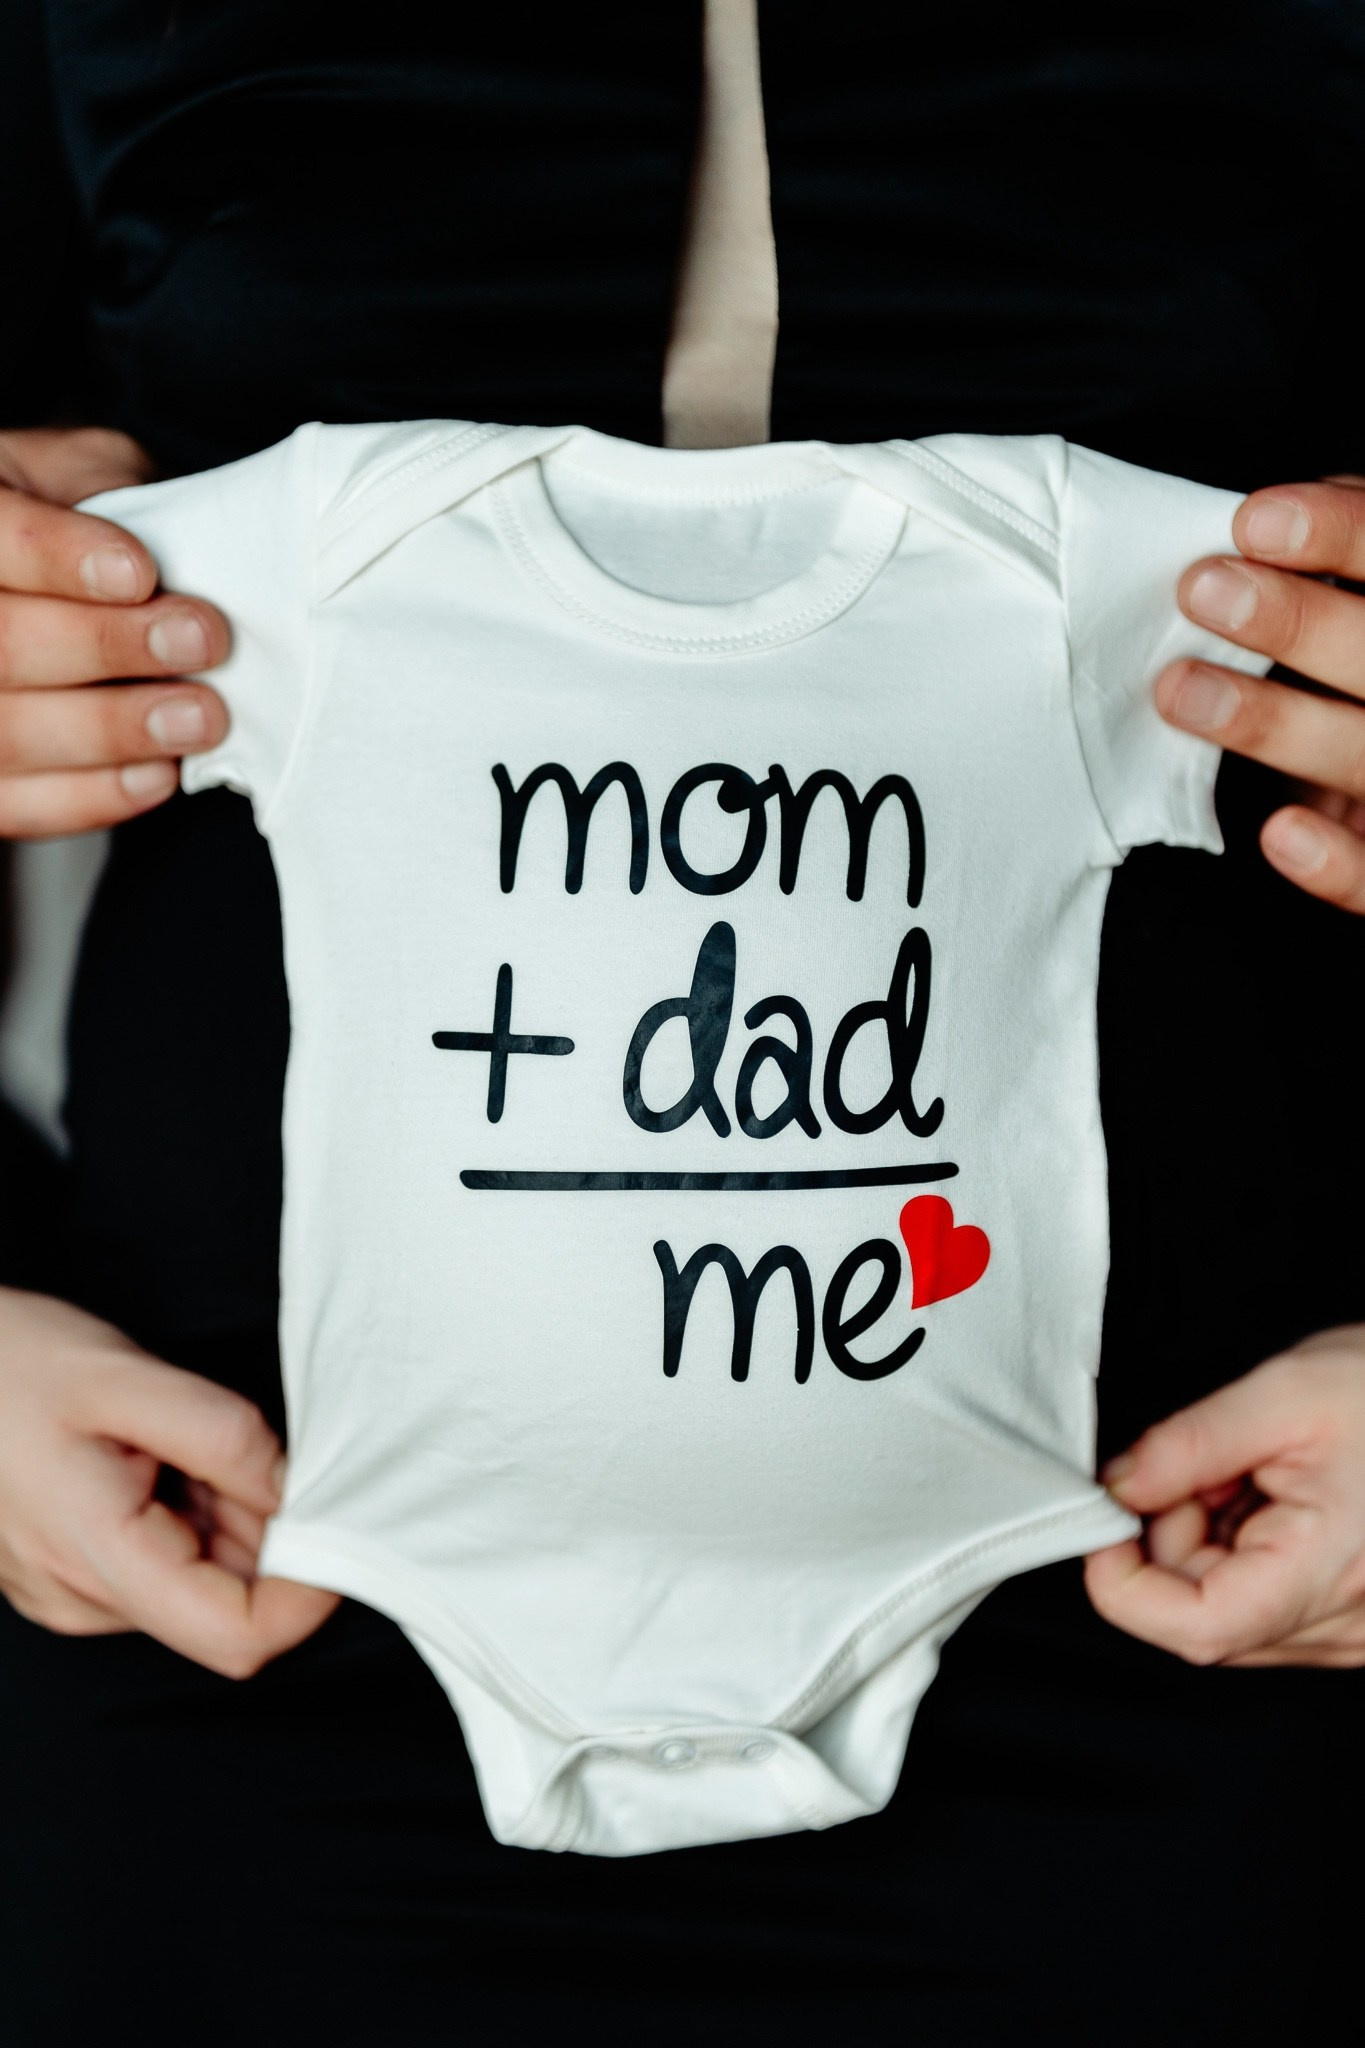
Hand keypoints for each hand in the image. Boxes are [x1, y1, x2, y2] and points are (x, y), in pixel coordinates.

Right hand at [0, 426, 228, 837]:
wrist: (35, 593)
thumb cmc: (63, 523)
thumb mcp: (75, 472)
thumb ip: (104, 488)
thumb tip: (164, 535)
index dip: (59, 558)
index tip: (139, 573)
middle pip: (3, 645)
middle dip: (108, 646)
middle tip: (201, 640)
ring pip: (10, 732)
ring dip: (114, 729)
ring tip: (200, 717)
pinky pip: (21, 806)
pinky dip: (92, 797)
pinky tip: (157, 775)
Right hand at [0, 1286, 336, 1675]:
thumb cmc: (10, 1361)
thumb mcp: (127, 1376)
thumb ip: (224, 1437)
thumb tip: (296, 1490)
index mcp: (99, 1557)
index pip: (239, 1637)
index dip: (306, 1592)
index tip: (330, 1521)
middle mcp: (85, 1598)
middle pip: (227, 1606)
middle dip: (264, 1533)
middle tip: (238, 1448)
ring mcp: (73, 1593)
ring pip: (197, 1583)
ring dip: (223, 1519)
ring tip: (178, 1444)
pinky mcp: (69, 1574)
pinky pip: (160, 1564)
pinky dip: (187, 1516)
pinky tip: (154, 1459)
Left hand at [1085, 1327, 1364, 1666]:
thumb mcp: (1283, 1394)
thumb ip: (1186, 1447)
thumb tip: (1116, 1488)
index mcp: (1330, 1571)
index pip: (1198, 1626)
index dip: (1126, 1585)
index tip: (1102, 1523)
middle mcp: (1349, 1624)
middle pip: (1205, 1616)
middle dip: (1173, 1539)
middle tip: (1202, 1467)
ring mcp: (1354, 1629)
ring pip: (1231, 1609)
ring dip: (1211, 1542)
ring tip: (1253, 1473)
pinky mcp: (1353, 1617)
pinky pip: (1267, 1600)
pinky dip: (1245, 1548)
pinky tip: (1275, 1496)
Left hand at [1155, 475, 1364, 910]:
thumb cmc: (1364, 669)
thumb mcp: (1363, 608)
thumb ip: (1343, 555)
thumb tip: (1265, 522)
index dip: (1340, 535)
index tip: (1251, 522)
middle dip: (1297, 622)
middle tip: (1201, 590)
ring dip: (1277, 723)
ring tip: (1180, 689)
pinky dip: (1337, 862)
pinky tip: (1280, 833)